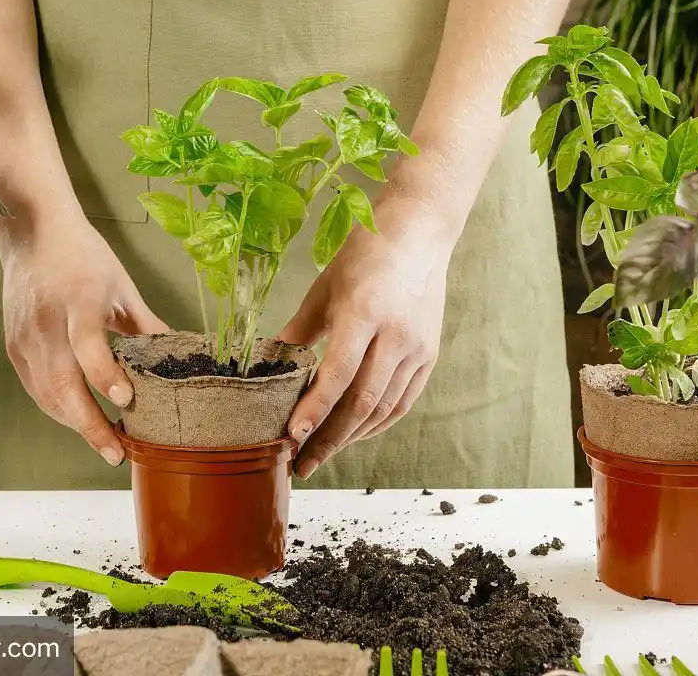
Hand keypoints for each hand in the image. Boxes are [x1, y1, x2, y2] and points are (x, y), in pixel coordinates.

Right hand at [0, 217, 167, 464]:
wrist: (31, 232)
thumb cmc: (83, 256)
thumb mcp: (122, 284)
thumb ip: (145, 324)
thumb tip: (176, 357)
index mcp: (78, 298)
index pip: (87, 344)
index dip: (105, 376)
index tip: (126, 402)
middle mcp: (46, 321)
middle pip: (62, 382)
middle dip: (90, 424)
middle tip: (117, 453)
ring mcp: (24, 337)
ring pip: (47, 394)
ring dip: (75, 423)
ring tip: (106, 444)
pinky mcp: (13, 346)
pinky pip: (36, 388)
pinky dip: (59, 409)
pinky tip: (81, 419)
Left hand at [279, 192, 453, 478]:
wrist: (420, 233)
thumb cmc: (365, 255)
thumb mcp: (325, 288)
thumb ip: (299, 331)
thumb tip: (267, 365)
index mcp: (364, 314)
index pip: (338, 375)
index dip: (314, 409)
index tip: (292, 437)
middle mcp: (395, 336)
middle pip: (361, 402)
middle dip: (328, 439)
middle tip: (300, 463)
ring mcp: (417, 348)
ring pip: (382, 408)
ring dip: (350, 437)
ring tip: (320, 454)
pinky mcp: (429, 355)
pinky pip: (402, 401)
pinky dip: (376, 424)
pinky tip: (353, 435)